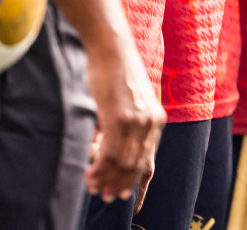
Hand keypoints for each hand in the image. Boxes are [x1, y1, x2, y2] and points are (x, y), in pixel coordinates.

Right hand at [83, 41, 164, 201]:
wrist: (112, 49)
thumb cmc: (116, 74)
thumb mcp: (129, 102)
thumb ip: (127, 126)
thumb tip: (108, 151)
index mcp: (157, 120)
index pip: (149, 161)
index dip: (137, 182)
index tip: (127, 197)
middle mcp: (150, 123)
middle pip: (136, 166)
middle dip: (119, 184)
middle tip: (105, 196)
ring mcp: (136, 122)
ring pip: (122, 163)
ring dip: (106, 178)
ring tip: (93, 186)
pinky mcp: (119, 118)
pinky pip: (110, 153)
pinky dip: (99, 168)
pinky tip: (89, 174)